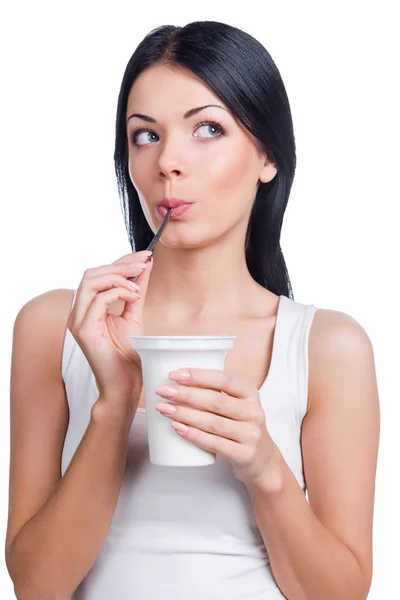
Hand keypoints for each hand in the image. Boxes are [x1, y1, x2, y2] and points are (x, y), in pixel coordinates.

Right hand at [67, 250, 153, 410]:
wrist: (124, 384)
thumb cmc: (127, 355)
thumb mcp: (134, 314)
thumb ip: (136, 290)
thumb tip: (145, 265)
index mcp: (87, 308)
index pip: (98, 274)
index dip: (121, 260)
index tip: (145, 255)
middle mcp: (78, 312)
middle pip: (91, 273)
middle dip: (120, 264)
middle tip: (144, 262)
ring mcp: (77, 321)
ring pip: (90, 282)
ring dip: (118, 277)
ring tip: (138, 284)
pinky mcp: (84, 330)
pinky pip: (98, 300)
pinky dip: (118, 293)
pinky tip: (134, 296)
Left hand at [154, 368, 276, 486]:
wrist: (262, 460)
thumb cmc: (240, 426)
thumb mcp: (237, 404)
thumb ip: (216, 391)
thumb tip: (177, 379)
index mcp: (250, 393)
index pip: (223, 379)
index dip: (197, 376)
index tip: (173, 375)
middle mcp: (254, 412)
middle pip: (215, 401)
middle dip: (185, 394)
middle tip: (162, 391)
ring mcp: (251, 434)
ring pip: (212, 422)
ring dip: (184, 414)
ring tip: (164, 408)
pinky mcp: (244, 454)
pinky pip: (214, 443)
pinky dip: (193, 435)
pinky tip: (177, 428)